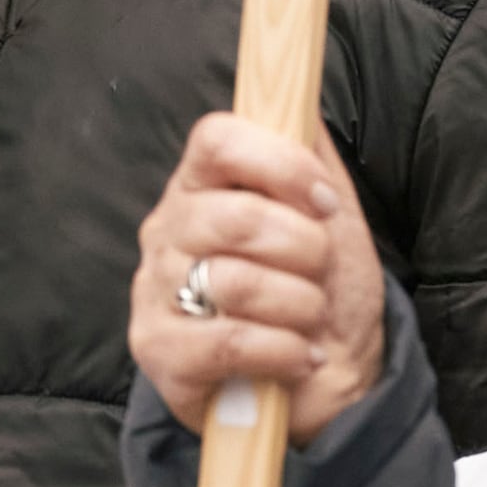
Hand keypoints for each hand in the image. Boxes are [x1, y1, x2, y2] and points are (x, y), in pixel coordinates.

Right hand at [132, 112, 388, 435]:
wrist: (324, 387)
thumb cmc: (322, 296)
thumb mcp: (331, 220)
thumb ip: (312, 156)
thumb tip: (300, 99)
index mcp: (201, 185)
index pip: (216, 139)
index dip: (279, 164)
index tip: (323, 200)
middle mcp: (167, 230)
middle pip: (236, 215)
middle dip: (305, 250)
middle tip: (321, 274)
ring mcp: (154, 290)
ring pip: (235, 282)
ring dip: (299, 306)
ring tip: (310, 321)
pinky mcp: (158, 352)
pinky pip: (227, 342)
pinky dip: (281, 351)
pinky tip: (298, 356)